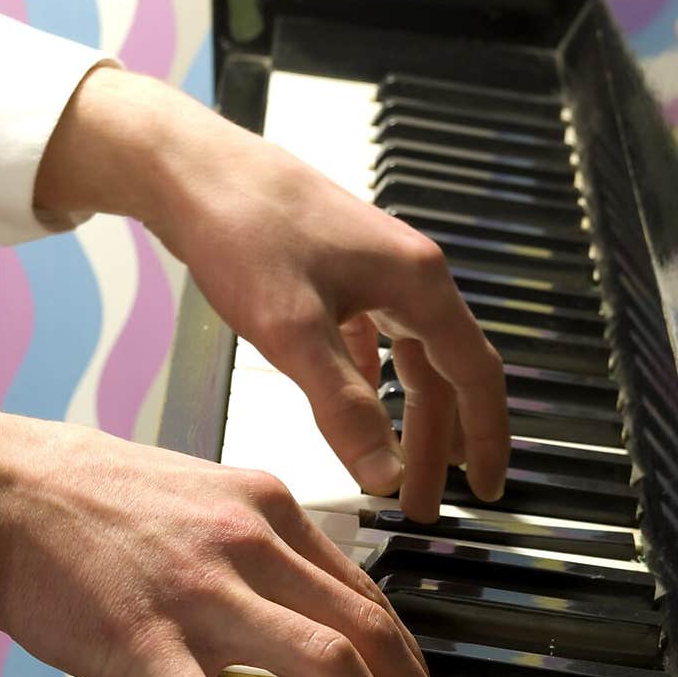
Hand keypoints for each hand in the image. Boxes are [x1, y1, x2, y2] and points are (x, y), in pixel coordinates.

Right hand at [0, 413, 447, 676]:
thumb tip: (299, 598)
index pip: (361, 590)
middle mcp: (249, 543)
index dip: (405, 654)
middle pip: (363, 630)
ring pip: (318, 661)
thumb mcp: (199, 495)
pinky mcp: (143, 636)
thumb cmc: (90, 495)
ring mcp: (200, 590)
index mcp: (265, 508)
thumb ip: (255, 544)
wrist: (1, 484)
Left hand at [36, 67, 509, 523]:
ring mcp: (372, 272)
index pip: (475, 376)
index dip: (486, 439)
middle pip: (441, 376)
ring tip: (392, 472)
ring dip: (404, 419)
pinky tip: (356, 406)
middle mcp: (407, 275)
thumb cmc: (242, 232)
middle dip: (435, 447)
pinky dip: (372, 381)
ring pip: (406, 360)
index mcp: (416, 285)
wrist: (190, 168)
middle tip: (421, 507)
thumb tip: (384, 475)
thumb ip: (343, 407)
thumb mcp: (293, 333)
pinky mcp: (337, 271)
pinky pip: (372, 339)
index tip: (487, 492)